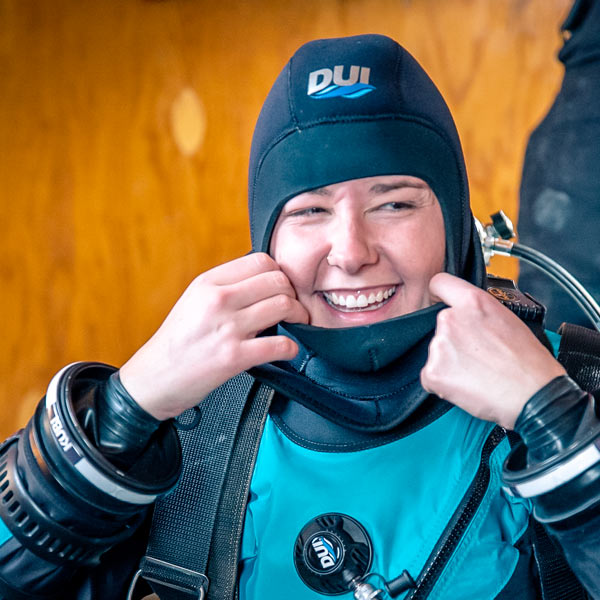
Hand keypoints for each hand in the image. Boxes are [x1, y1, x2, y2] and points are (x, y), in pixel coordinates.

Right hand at [119, 253, 308, 419]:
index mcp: (208, 283)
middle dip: (294, 293)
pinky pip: (280, 345)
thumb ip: (226, 287)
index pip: (260, 261)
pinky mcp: (234, 357)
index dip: (279, 273)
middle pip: (277, 280)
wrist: (154, 379)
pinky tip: (288, 350)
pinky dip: (291, 348)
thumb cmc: (177, 342)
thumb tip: (265, 280)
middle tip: (294, 307)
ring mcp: (226, 328)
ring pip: (284, 306)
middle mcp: (218, 300)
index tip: (282, 287)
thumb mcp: (194, 301)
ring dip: (299, 316)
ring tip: (296, 324)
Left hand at [420, 273, 565, 428]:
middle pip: (440, 324)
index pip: (440, 283)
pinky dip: (444, 382)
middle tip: (477, 354)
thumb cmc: (529, 362)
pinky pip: (431, 375)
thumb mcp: (509, 320)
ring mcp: (439, 346)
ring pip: (437, 351)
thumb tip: (470, 314)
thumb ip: (481, 311)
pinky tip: (467, 385)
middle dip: (454, 337)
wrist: (533, 396)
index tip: (440, 300)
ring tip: (478, 372)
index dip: (440, 293)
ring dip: (450, 361)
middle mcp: (450, 319)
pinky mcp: (433, 371)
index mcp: (472, 301)